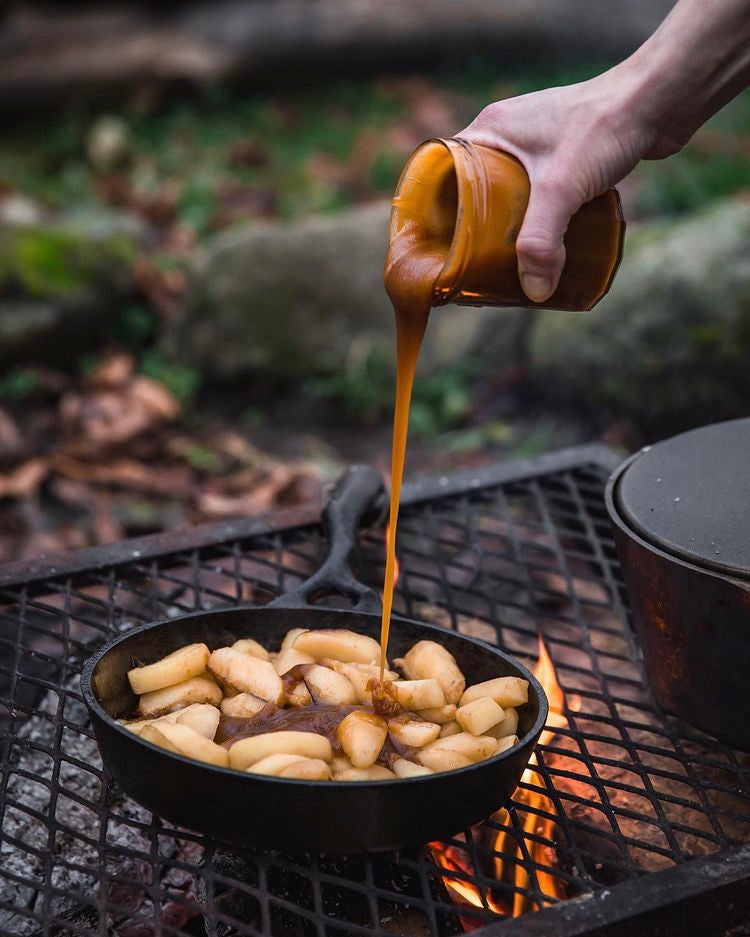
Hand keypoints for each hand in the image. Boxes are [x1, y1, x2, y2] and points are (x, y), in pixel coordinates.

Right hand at [459, 71, 679, 302]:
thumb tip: (534, 292)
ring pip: (512, 196)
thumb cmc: (604, 127)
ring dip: (513, 229)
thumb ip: (541, 242)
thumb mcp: (561, 189)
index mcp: (490, 130)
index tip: (441, 248)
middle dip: (478, 230)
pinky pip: (541, 195)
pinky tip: (548, 244)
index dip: (439, 212)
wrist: (660, 101)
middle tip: (476, 267)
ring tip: (510, 264)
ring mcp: (538, 144)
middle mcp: (509, 135)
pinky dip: (541, 220)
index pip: (445, 174)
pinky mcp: (566, 157)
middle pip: (477, 191)